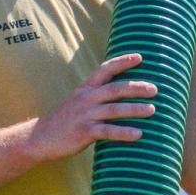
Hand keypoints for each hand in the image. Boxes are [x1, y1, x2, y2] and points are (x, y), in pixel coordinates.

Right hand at [26, 53, 156, 163]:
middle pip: (115, 88)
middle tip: (155, 89)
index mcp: (86, 89)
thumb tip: (122, 92)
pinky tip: (138, 134)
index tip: (139, 57)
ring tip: (152, 109)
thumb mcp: (78, 101)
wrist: (41, 137)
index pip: (105, 70)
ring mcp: (85, 115)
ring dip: (135, 109)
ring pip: (114, 109)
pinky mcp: (84, 132)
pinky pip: (108, 131)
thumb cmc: (65, 120)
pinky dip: (124, 132)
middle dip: (136, 87)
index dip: (122, 62)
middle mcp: (86, 99)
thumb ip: (97, 95)